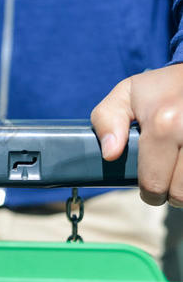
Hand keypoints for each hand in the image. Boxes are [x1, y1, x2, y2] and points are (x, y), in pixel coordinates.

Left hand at [92, 63, 182, 206]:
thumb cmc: (160, 88)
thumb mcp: (125, 95)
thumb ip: (106, 121)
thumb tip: (110, 154)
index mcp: (164, 124)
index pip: (155, 182)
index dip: (150, 193)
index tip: (150, 189)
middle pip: (181, 193)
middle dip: (172, 193)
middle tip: (168, 182)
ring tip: (180, 175)